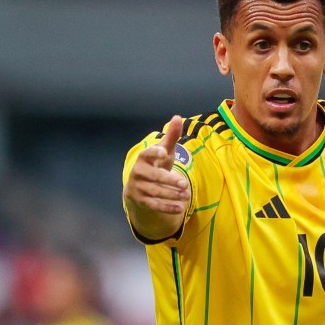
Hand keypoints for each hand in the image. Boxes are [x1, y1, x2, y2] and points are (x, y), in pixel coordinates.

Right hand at [124, 115, 190, 239]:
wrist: (140, 185)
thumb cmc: (156, 164)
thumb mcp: (164, 150)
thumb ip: (171, 136)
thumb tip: (178, 117)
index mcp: (143, 158)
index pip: (147, 154)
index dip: (154, 153)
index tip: (164, 152)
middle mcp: (138, 172)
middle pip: (154, 176)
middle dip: (169, 180)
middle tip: (185, 183)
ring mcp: (138, 187)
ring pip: (155, 192)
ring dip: (171, 195)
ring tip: (186, 195)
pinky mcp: (141, 201)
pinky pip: (154, 205)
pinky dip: (167, 207)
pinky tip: (180, 208)